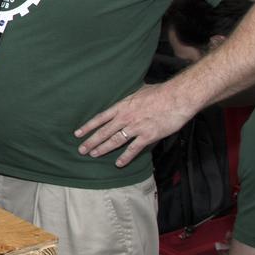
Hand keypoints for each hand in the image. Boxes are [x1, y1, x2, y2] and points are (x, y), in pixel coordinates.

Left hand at [74, 83, 193, 167]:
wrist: (177, 97)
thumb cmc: (159, 92)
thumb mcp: (138, 91)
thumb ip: (129, 97)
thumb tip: (127, 97)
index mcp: (122, 106)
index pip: (100, 118)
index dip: (88, 127)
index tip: (77, 134)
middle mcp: (125, 117)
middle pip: (104, 131)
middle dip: (91, 141)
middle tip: (81, 150)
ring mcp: (136, 127)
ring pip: (115, 141)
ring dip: (103, 149)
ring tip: (93, 155)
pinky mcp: (148, 135)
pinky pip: (133, 149)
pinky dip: (125, 157)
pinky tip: (118, 163)